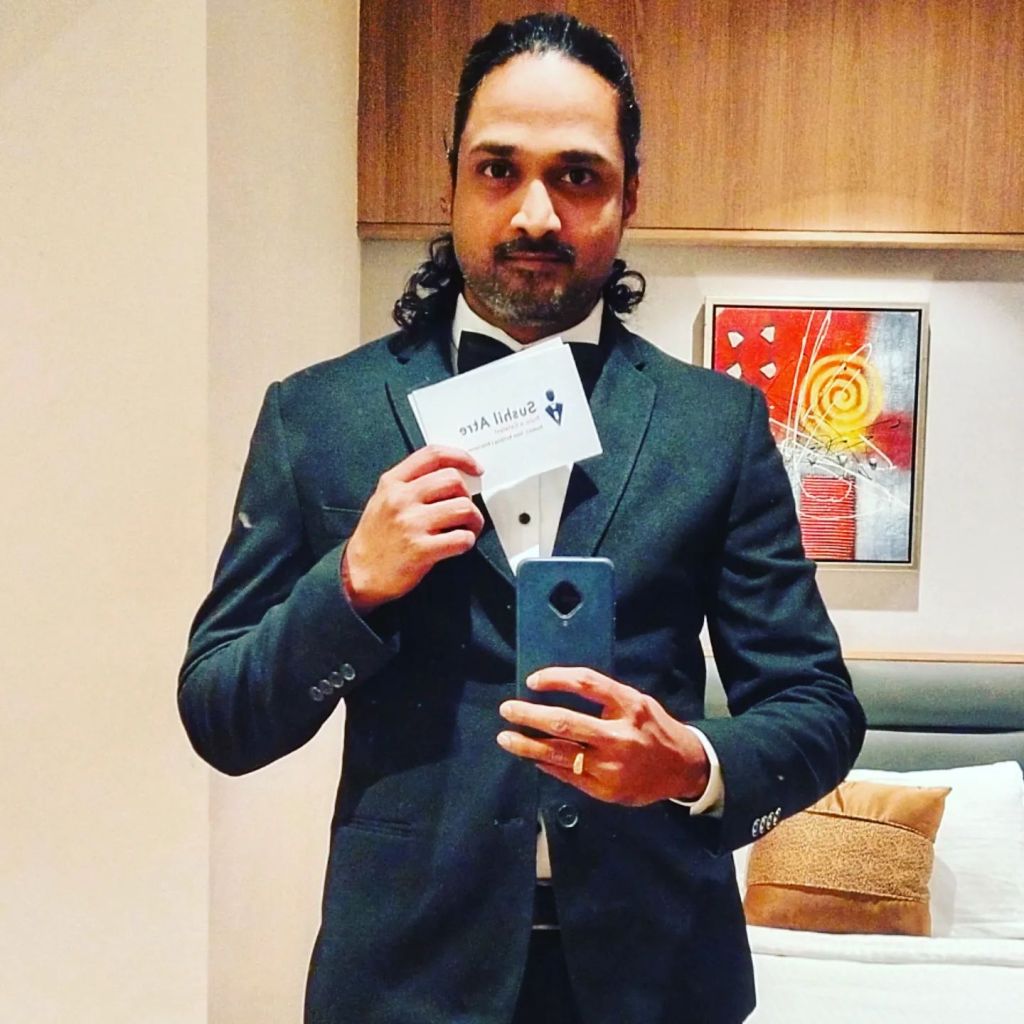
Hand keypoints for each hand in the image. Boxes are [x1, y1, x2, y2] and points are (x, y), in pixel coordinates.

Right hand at [342, 445, 484, 612]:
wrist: (357, 574)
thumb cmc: (375, 538)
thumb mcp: (383, 499)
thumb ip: (410, 483)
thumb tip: (452, 476)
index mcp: (392, 483)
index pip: (433, 455)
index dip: (461, 457)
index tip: (475, 468)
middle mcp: (401, 499)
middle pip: (453, 480)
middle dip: (468, 495)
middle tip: (466, 509)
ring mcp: (411, 524)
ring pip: (463, 508)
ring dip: (474, 519)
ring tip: (467, 528)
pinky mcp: (421, 550)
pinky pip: (462, 538)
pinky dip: (468, 541)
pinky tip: (459, 544)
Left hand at [497, 668, 709, 806]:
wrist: (683, 768)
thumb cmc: (652, 728)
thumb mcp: (636, 702)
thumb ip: (604, 698)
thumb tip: (555, 694)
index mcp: (630, 705)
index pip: (587, 684)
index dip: (556, 679)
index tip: (532, 681)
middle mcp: (620, 735)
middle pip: (566, 723)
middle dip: (530, 716)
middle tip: (507, 709)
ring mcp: (612, 766)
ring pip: (561, 755)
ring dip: (528, 746)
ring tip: (506, 738)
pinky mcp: (606, 790)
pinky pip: (568, 776)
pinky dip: (547, 765)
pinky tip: (532, 757)